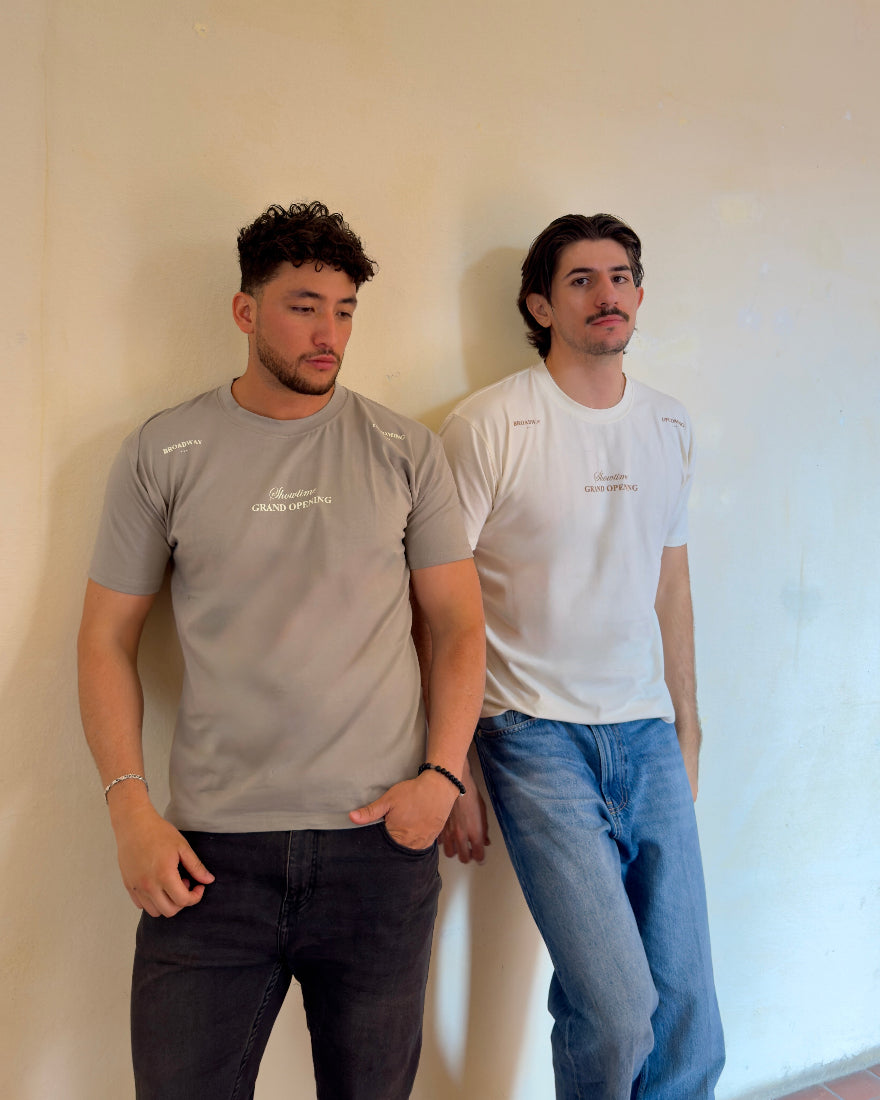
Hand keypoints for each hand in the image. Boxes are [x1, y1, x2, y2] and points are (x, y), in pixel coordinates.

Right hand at [112, 802, 213, 916]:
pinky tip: (158, 884)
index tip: (199, 886)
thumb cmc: (158, 832)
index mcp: (164, 875)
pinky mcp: (128, 886)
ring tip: (171, 883)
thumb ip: (196, 866)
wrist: (133, 824)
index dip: (196, 896)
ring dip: (167, 903)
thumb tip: (209, 880)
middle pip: (170, 911)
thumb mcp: (182, 846)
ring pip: (155, 911)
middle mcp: (148, 885)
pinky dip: (152, 901)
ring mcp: (136, 887)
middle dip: (182, 901)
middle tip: (185, 882)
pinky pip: (141, 904)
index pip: (183, 901)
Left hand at [349, 771, 457, 849]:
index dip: (377, 845)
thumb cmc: (413, 792)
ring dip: (402, 847)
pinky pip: (419, 848)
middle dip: (389, 848)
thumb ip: (370, 812)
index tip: (375, 841)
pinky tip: (410, 836)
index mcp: (397, 836)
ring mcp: (422, 843)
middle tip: (389, 834)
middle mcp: (410, 844)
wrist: (439, 788)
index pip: (382, 849)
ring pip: (408, 852)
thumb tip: (351, 817)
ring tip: (399, 836)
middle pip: (395, 853)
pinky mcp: (431, 839)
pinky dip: (413, 844)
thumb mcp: (388, 800)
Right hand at [441, 784, 489, 863]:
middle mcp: (461, 836)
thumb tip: (485, 841)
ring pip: (451, 854)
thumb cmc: (470, 794)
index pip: (479, 856)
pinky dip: (444, 841)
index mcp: (475, 833)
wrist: (453, 783)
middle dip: (468, 856)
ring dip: (455, 850)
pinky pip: (440, 842)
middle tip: (469, 850)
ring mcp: (448, 833)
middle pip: (464, 858)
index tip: (480, 855)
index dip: (480, 857)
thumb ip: (484, 829)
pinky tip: (448, 835)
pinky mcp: (438, 828)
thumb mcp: (482, 811)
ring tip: (457, 844)